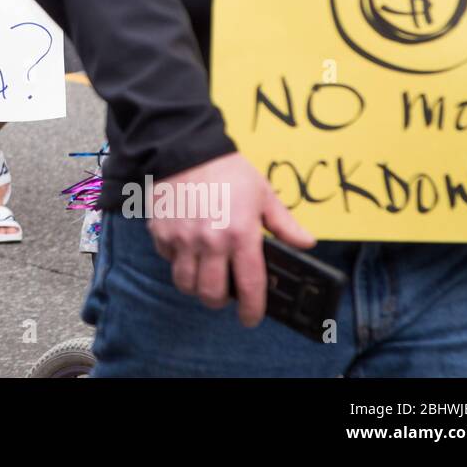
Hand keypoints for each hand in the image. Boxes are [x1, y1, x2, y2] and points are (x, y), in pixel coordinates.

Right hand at [147, 152, 315, 327]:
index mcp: (240, 234)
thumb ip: (284, 224)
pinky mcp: (160, 232)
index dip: (252, 309)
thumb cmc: (228, 170)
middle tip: (225, 295)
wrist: (185, 149)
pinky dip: (176, 262)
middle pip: (211, 293)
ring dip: (196, 286)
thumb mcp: (263, 194)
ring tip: (203, 276)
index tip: (250, 317)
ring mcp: (182, 238)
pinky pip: (167, 260)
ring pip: (185, 283)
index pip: (249, 285)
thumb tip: (306, 244)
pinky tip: (186, 250)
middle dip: (220, 301)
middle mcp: (210, 241)